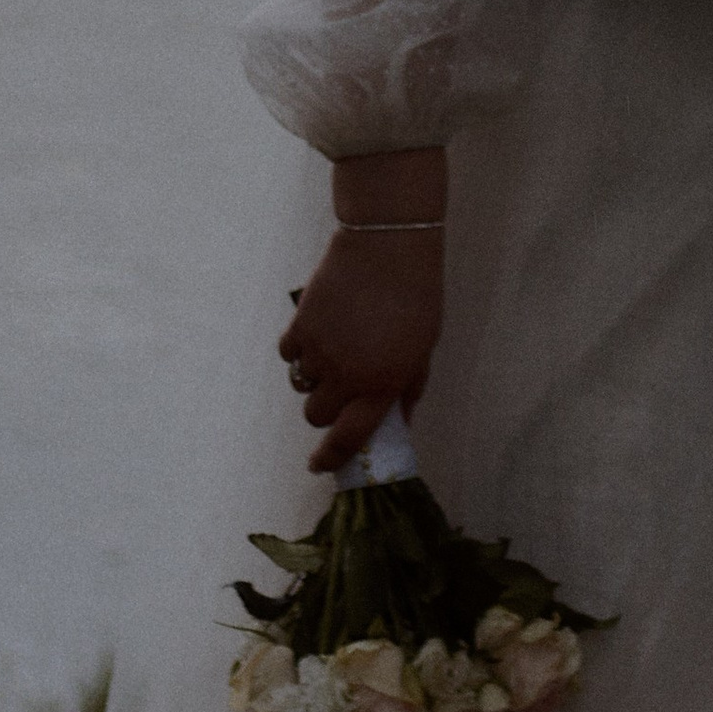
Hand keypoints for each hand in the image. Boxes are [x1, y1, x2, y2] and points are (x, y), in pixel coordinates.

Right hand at [279, 226, 442, 472]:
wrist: (388, 246)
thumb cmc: (416, 296)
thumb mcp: (424, 349)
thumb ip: (408, 389)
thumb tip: (399, 421)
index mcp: (381, 386)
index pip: (348, 439)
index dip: (330, 458)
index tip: (318, 465)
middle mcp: (346, 376)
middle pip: (316, 415)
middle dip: (326, 410)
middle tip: (340, 390)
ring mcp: (320, 351)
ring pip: (301, 385)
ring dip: (313, 380)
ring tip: (332, 354)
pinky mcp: (301, 325)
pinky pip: (288, 354)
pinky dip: (299, 351)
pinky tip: (316, 334)